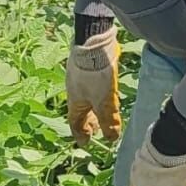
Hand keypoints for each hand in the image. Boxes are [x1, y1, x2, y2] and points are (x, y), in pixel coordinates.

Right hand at [66, 27, 121, 145]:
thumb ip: (108, 120)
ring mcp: (81, 78)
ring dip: (95, 108)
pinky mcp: (89, 67)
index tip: (85, 143)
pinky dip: (99, 94)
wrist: (93, 42)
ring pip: (87, 98)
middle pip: (81, 111)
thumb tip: (111, 138)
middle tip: (97, 129)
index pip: (75, 123)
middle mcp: (75, 91)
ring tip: (104, 112)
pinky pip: (92, 86)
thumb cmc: (95, 74)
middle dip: (89, 121)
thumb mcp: (103, 101)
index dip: (80, 134)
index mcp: (75, 102)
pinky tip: (107, 91)